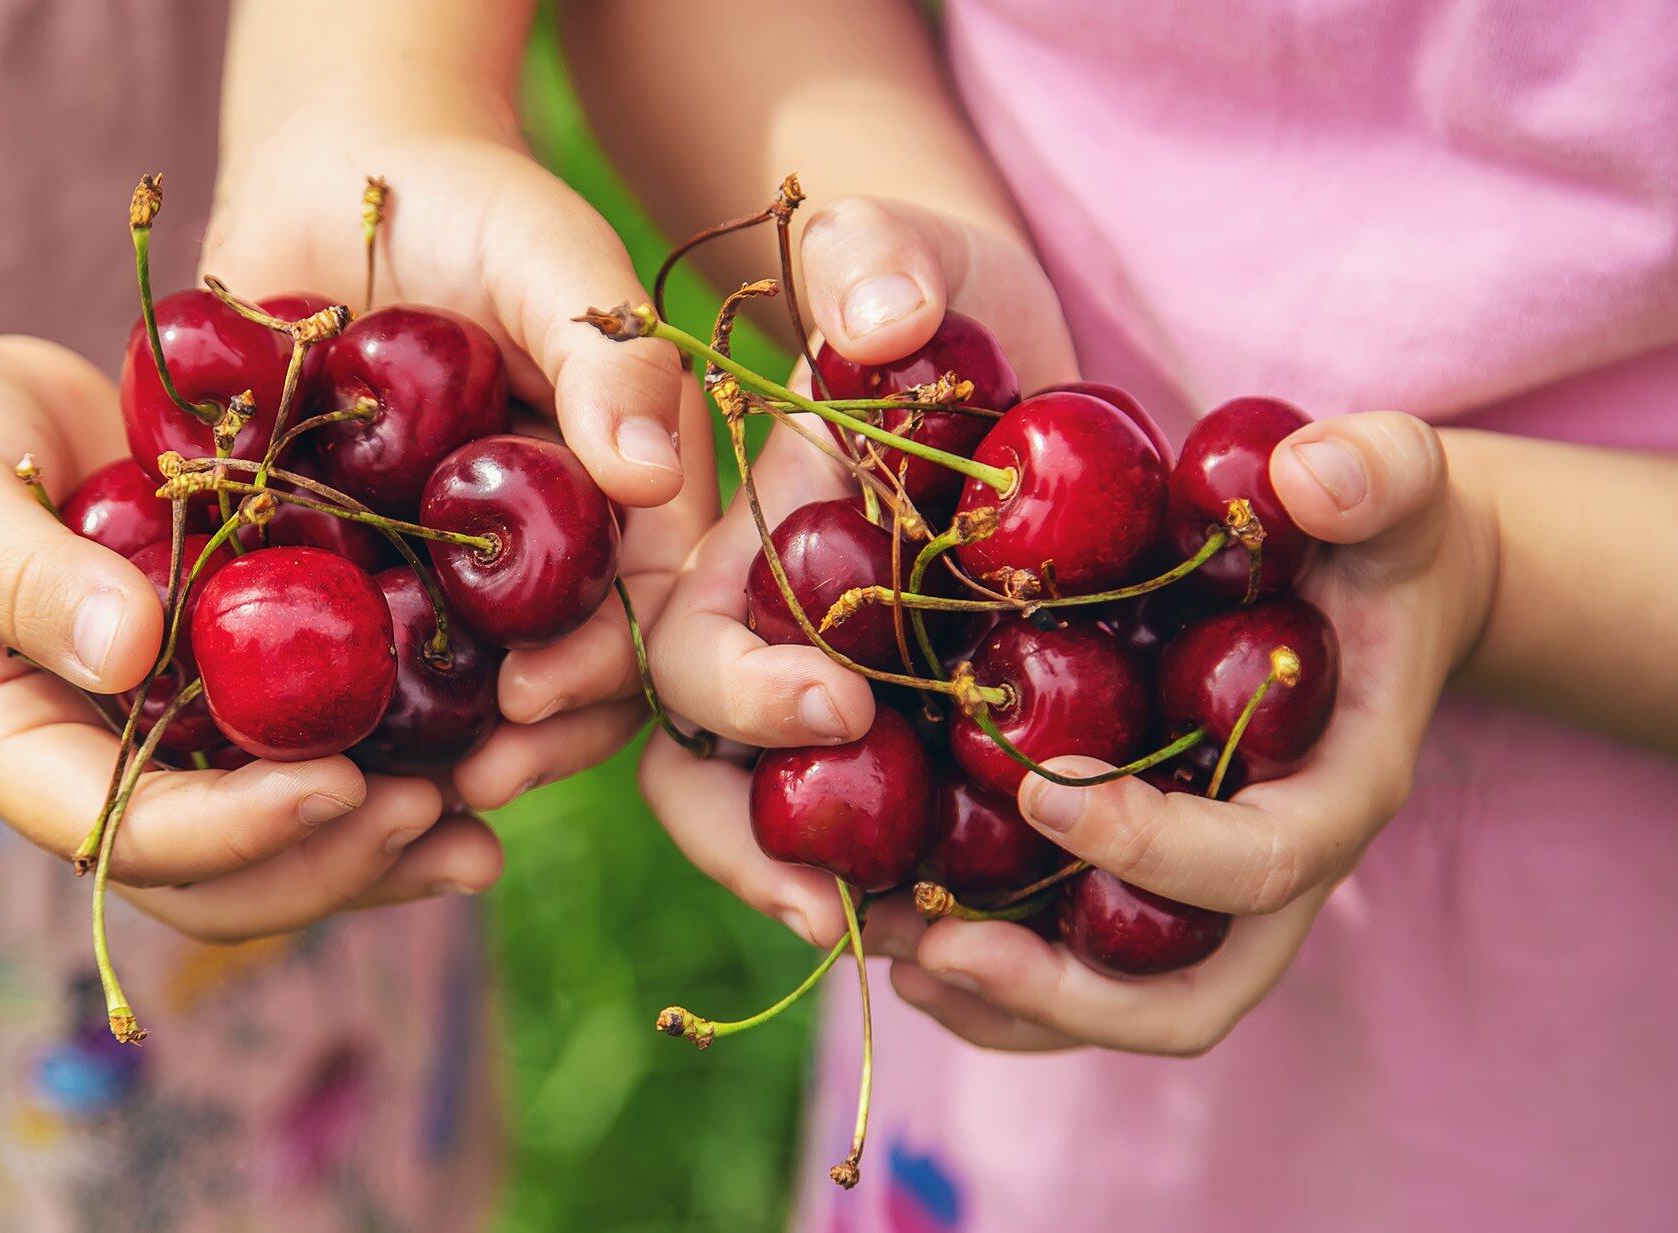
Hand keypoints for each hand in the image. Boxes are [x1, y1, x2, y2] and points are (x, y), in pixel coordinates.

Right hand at [0, 321, 486, 942]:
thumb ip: (28, 579)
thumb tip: (133, 655)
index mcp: (19, 753)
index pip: (128, 836)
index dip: (236, 830)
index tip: (337, 783)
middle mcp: (104, 765)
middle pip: (222, 873)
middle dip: (329, 859)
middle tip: (436, 818)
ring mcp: (169, 732)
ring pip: (278, 834)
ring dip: (378, 845)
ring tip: (480, 835)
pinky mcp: (226, 680)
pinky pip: (306, 746)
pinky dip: (389, 758)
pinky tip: (481, 750)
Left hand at [203, 115, 717, 811]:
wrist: (331, 175)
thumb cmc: (469, 201)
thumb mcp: (552, 255)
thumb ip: (611, 351)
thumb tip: (652, 472)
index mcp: (623, 500)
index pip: (643, 616)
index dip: (601, 675)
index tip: (530, 699)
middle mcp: (546, 556)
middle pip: (566, 682)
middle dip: (529, 744)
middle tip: (467, 776)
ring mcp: (450, 572)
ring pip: (462, 694)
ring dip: (433, 752)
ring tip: (380, 790)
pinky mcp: (355, 570)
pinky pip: (353, 657)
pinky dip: (333, 705)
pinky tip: (291, 742)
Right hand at [638, 197, 1072, 940]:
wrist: (994, 341)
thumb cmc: (923, 284)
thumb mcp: (899, 248)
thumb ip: (873, 261)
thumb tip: (882, 327)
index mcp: (724, 553)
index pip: (684, 644)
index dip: (736, 689)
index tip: (839, 701)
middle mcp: (756, 642)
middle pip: (701, 774)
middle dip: (747, 846)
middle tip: (834, 905)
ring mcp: (830, 693)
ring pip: (781, 822)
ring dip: (826, 892)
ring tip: (919, 945)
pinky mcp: (918, 727)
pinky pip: (895, 822)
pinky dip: (923, 874)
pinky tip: (990, 919)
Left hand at [887, 411, 1497, 1053]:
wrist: (1372, 588)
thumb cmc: (1374, 532)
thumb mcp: (1393, 483)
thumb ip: (1374, 471)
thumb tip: (1310, 478)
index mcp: (1339, 791)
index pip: (1260, 862)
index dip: (1153, 847)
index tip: (1039, 789)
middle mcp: (1279, 872)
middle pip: (1188, 992)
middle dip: (1063, 987)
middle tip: (939, 939)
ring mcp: (1216, 896)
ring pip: (1124, 1001)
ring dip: (1005, 1001)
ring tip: (890, 945)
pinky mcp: (1155, 884)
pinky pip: (1083, 968)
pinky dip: (996, 982)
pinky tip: (903, 940)